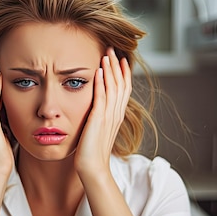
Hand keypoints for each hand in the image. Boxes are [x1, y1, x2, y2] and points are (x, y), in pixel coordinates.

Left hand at [74, 47, 131, 177]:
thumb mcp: (98, 129)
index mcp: (117, 115)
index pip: (124, 89)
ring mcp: (108, 117)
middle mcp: (116, 114)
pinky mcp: (98, 120)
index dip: (123, 72)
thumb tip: (97, 107)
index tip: (120, 58)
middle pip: (121, 84)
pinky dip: (101, 83)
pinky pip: (101, 98)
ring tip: (107, 53)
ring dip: (110, 69)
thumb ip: (100, 116)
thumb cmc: (92, 152)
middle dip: (117, 65)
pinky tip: (99, 71)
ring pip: (113, 87)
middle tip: (113, 48)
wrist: (93, 168)